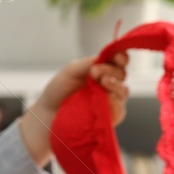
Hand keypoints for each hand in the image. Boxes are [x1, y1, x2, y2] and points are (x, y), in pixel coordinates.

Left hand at [17, 50, 130, 164]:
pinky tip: (107, 98)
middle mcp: (109, 83)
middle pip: (122, 74)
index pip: (118, 61)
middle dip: (111, 70)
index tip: (117, 57)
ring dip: (115, 84)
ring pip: (123, 90)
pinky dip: (115, 102)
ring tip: (101, 81)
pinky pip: (119, 109)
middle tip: (94, 72)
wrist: (49, 110)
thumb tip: (104, 60)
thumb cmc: (60, 89)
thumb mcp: (72, 70)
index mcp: (102, 69)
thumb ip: (89, 63)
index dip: (121, 57)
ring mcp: (111, 100)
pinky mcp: (110, 116)